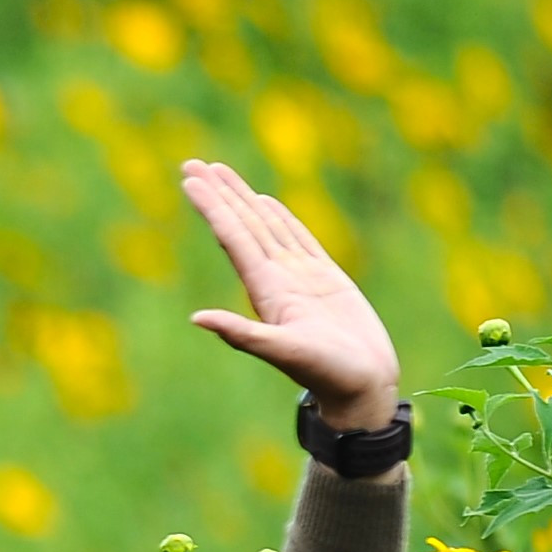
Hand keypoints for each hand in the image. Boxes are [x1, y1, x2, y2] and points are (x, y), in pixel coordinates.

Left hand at [181, 157, 403, 433]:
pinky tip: (265, 204)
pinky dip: (280, 218)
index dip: (211, 207)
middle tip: (191, 162)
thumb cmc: (327, 374)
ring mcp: (300, 277)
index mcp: (264, 290)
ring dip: (242, 199)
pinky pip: (298, 238)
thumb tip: (196, 319)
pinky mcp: (326, 280)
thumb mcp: (282, 352)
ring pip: (266, 226)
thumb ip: (241, 334)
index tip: (189, 179)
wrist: (362, 389)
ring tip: (220, 173)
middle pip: (242, 224)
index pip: (232, 236)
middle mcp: (277, 279)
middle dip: (218, 193)